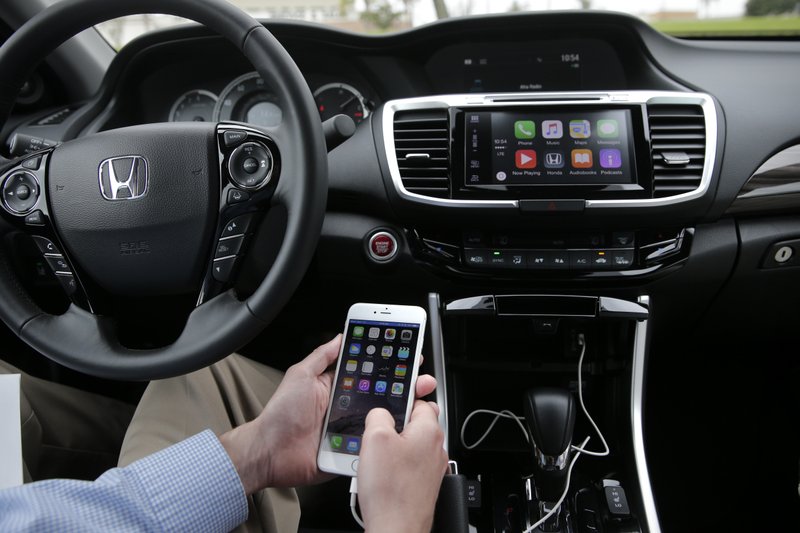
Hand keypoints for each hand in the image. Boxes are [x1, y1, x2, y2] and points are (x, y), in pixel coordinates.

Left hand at [220, 335, 438, 493]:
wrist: (270, 452)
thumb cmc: (281, 415)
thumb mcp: (301, 375)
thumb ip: (322, 356)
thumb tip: (340, 336)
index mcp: (338, 388)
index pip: (369, 374)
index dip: (388, 366)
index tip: (407, 357)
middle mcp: (348, 408)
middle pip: (383, 396)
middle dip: (405, 387)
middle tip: (421, 380)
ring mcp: (352, 430)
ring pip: (384, 421)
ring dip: (403, 414)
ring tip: (419, 403)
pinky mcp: (352, 451)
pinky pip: (375, 445)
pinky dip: (389, 441)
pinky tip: (402, 432)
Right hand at [357, 400, 448, 532]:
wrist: (396, 529)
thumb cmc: (391, 491)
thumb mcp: (375, 438)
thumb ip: (379, 415)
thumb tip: (380, 413)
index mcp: (429, 430)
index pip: (420, 401)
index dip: (402, 400)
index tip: (388, 405)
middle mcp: (436, 448)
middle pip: (415, 424)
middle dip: (395, 426)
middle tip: (376, 437)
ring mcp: (432, 468)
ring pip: (411, 445)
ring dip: (393, 448)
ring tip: (376, 462)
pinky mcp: (424, 484)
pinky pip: (409, 465)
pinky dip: (395, 466)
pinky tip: (381, 477)